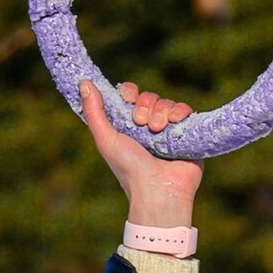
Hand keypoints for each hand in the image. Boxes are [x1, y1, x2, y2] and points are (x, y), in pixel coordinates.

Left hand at [83, 77, 201, 229]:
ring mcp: (169, 131)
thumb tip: (84, 82)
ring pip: (167, 103)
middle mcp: (148, 126)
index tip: (128, 98)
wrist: (158, 191)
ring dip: (161, 111)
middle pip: (149, 97)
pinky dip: (180, 111)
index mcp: (129, 126)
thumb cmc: (129, 170)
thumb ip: (93, 112)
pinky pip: (185, 111)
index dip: (129, 92)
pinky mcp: (187, 135)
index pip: (131, 96)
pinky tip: (174, 122)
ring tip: (157, 130)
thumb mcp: (106, 140)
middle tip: (142, 124)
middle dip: (145, 105)